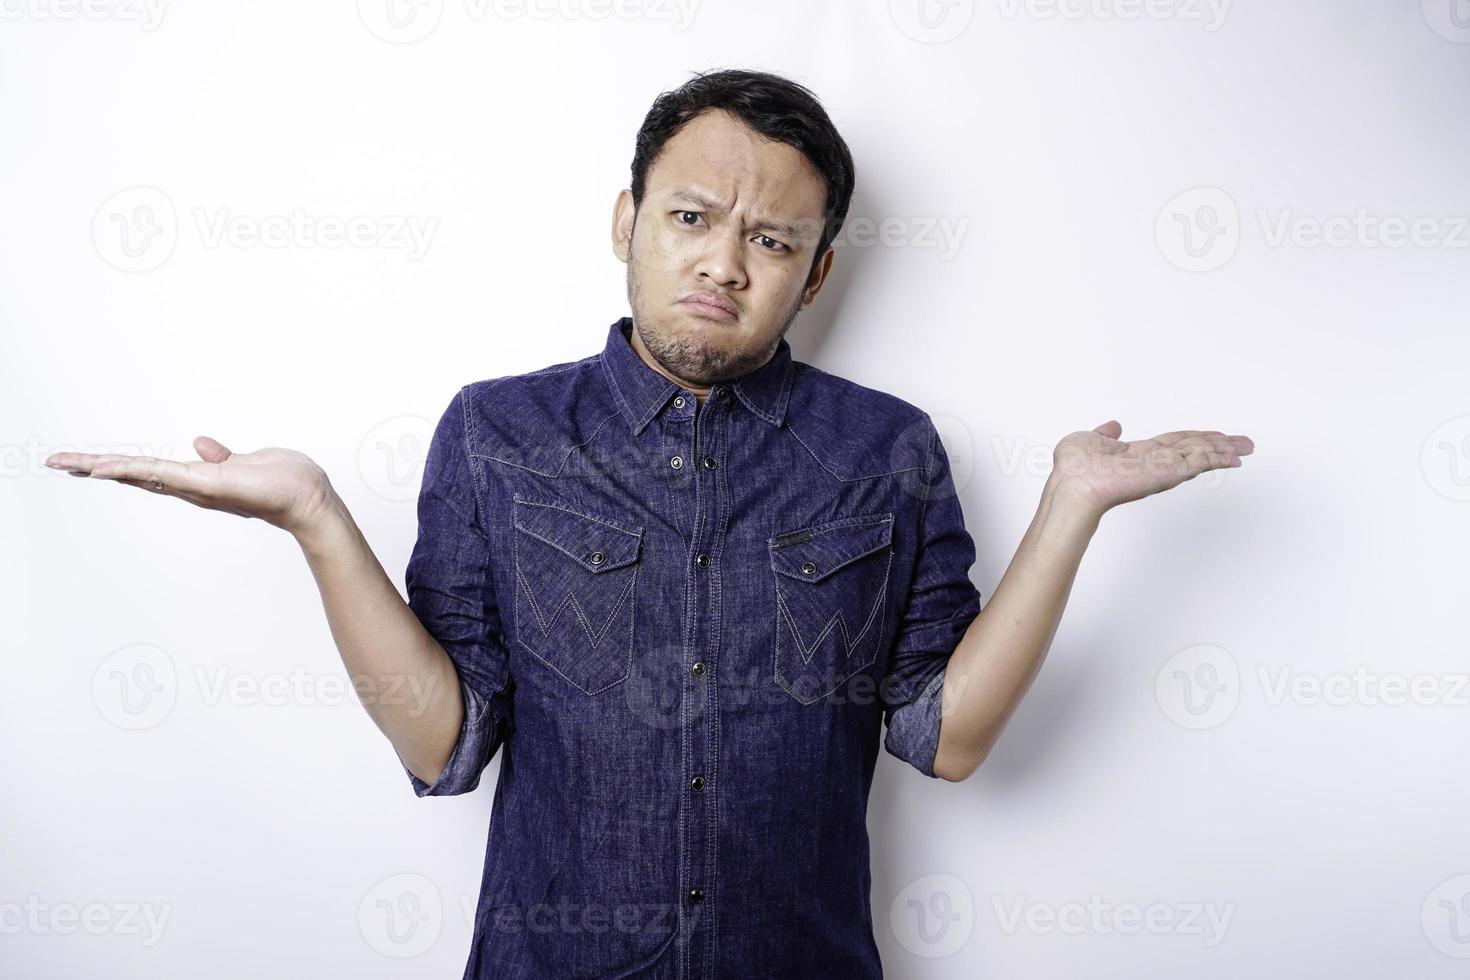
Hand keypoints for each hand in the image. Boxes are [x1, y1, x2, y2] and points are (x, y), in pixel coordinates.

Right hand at [46, 436, 339, 536]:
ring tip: (67, 463)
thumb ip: (221, 457)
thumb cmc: (285, 483)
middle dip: (94, 468)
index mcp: (198, 479)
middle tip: (57, 462)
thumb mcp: (247, 462)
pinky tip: (106, 467)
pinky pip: (163, 475)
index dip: (116, 466)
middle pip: (134, 476)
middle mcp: (192, 487)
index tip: (84, 462)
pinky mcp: (207, 485)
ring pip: (140, 475)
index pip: (149, 471)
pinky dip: (133, 471)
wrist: (309, 498)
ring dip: (103, 468)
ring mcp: (197, 488)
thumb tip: (201, 443)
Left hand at [1050, 421, 1253, 514]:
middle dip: (1221, 445)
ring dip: (1224, 451)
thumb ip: (1104, 434)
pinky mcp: (1166, 474)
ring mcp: (1162, 469)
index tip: (1216, 437)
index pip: (1176, 443)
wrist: (1072, 484)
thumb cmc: (1073, 469)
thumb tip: (1113, 426)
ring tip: (1247, 448)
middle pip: (1195, 448)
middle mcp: (1155, 462)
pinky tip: (1233, 456)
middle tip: (1247, 443)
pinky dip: (1216, 458)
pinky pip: (1196, 462)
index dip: (1197, 438)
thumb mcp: (1087, 440)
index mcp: (1140, 454)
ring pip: (1200, 454)